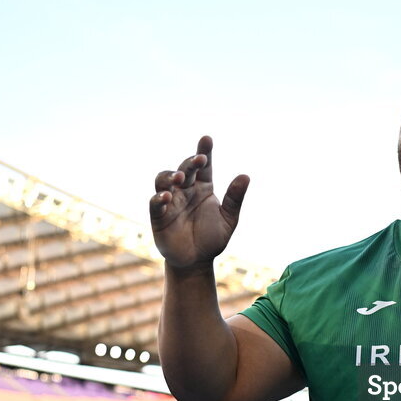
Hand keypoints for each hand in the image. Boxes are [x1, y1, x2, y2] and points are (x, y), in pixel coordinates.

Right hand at [149, 136, 249, 269]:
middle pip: (183, 169)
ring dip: (170, 176)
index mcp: (203, 188)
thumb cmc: (212, 238)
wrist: (197, 261)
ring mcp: (170, 202)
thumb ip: (234, 198)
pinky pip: (155, 203)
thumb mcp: (229, 219)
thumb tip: (245, 176)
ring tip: (180, 179)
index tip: (207, 139)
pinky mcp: (159, 216)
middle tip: (199, 161)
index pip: (203, 166)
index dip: (204, 152)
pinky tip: (167, 196)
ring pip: (163, 180)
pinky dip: (159, 198)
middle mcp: (185, 191)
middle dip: (189, 163)